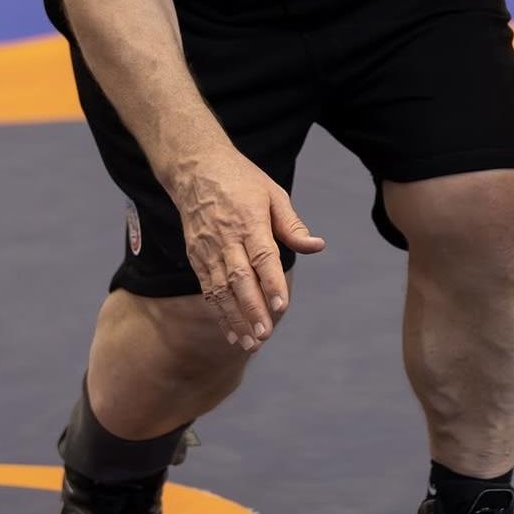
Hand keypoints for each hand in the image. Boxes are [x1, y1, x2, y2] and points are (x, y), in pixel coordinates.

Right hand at [168, 145, 324, 350]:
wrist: (196, 169)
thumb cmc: (242, 180)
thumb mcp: (273, 193)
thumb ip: (292, 225)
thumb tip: (318, 246)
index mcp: (249, 220)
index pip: (262, 256)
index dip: (271, 282)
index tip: (282, 305)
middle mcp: (226, 238)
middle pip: (240, 279)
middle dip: (252, 310)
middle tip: (265, 335)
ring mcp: (208, 249)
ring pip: (221, 290)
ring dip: (235, 319)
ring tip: (251, 343)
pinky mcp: (196, 257)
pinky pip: (208, 289)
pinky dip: (219, 312)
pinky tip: (231, 330)